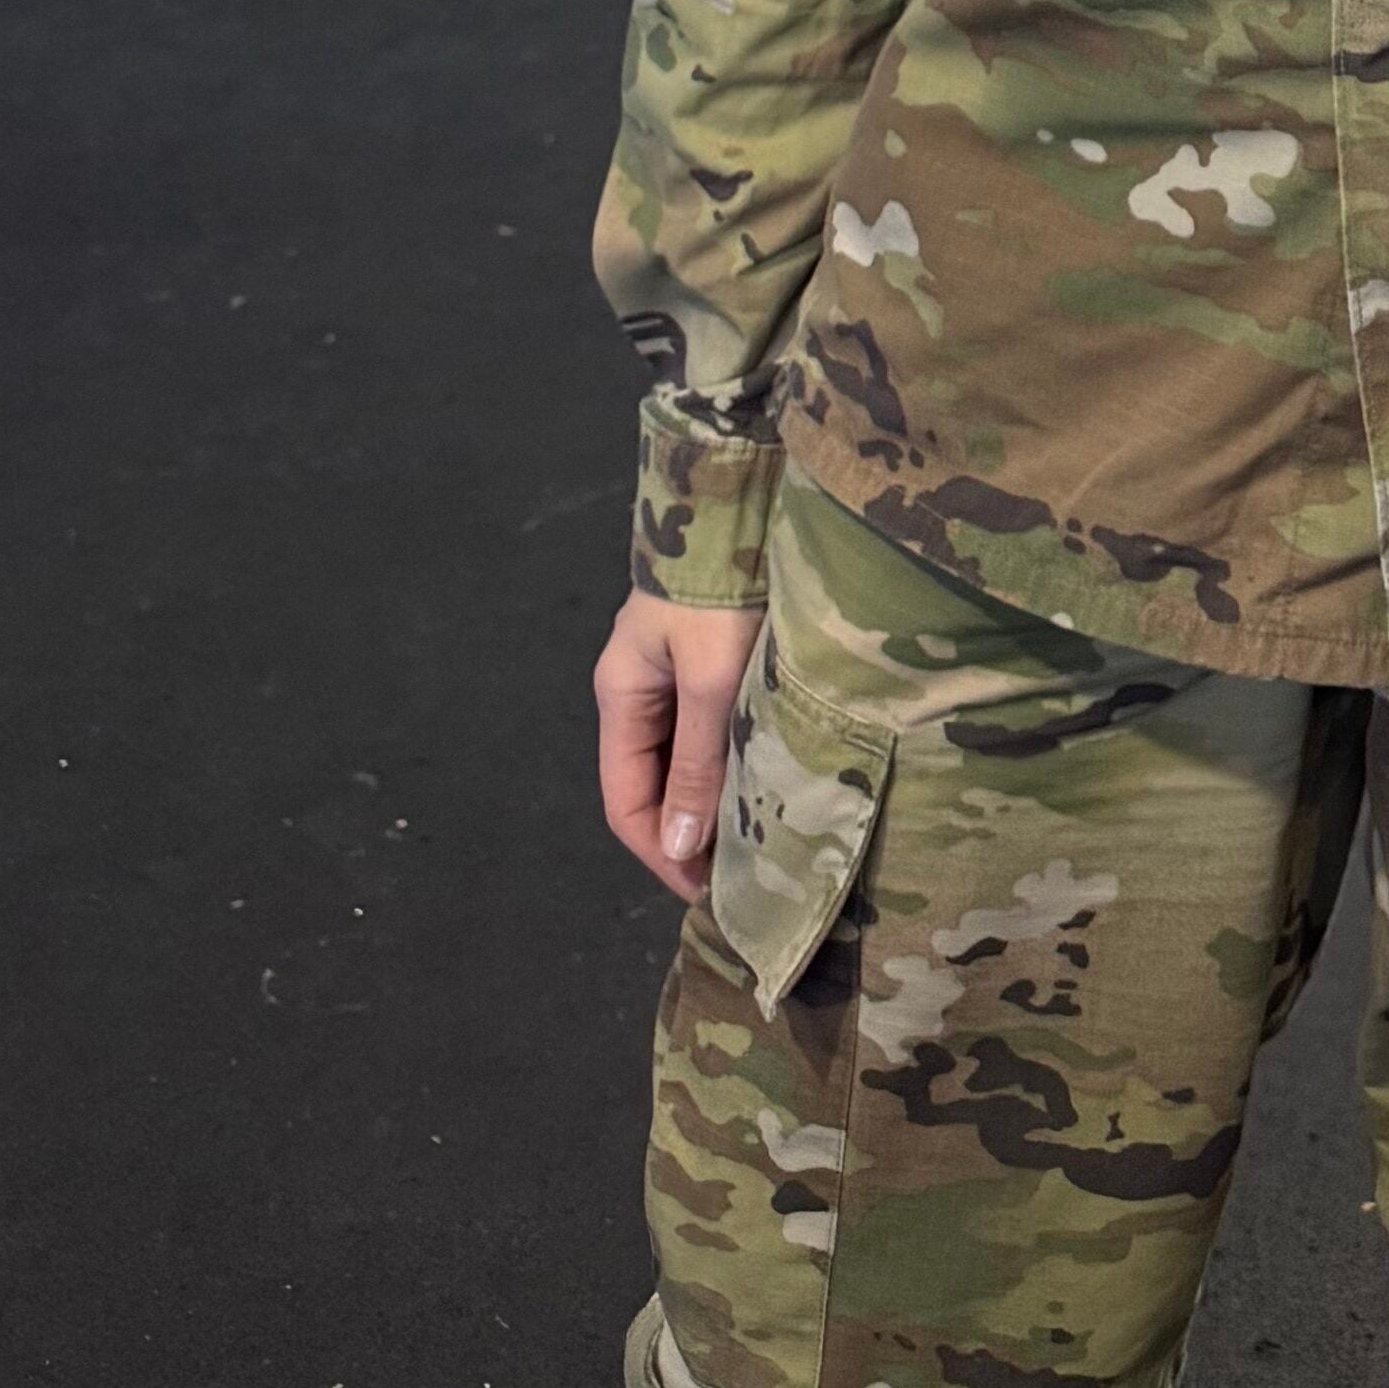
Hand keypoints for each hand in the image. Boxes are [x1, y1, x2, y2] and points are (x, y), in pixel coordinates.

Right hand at [594, 586, 762, 899]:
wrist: (745, 496)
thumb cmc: (723, 589)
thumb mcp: (710, 679)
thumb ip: (696, 763)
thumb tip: (676, 846)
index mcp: (622, 694)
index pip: (625, 803)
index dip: (661, 853)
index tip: (709, 891)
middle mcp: (641, 688)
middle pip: (655, 784)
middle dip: (689, 834)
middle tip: (743, 874)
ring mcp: (675, 671)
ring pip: (687, 759)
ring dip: (715, 800)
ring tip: (758, 837)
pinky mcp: (711, 655)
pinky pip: (713, 728)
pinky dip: (734, 761)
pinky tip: (766, 779)